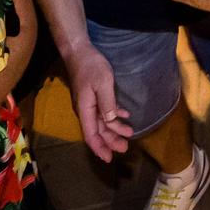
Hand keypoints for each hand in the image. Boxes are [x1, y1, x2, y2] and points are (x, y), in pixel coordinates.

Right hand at [62, 46, 133, 161]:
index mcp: (85, 109)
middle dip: (111, 140)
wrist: (79, 51)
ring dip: (115, 128)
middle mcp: (86, 110)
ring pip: (102, 121)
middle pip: (98, 131)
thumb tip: (110, 122)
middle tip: (125, 148)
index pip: (91, 135)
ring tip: (130, 132)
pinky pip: (104, 110)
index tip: (108, 159)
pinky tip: (125, 115)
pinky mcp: (93, 95)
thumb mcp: (102, 83)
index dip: (99, 148)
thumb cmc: (91, 66)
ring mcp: (89, 103)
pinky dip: (115, 114)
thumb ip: (107, 103)